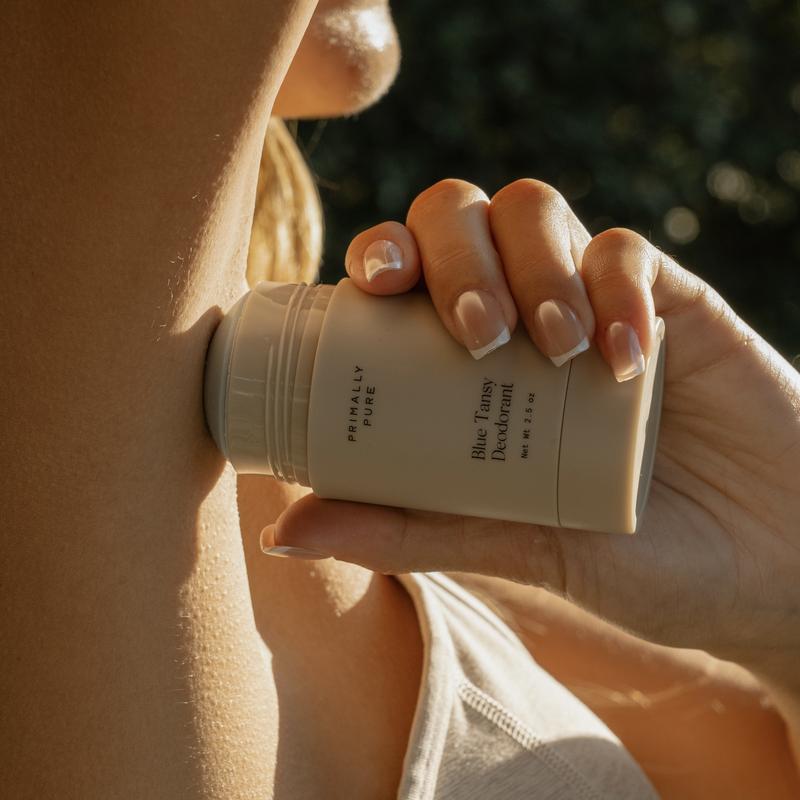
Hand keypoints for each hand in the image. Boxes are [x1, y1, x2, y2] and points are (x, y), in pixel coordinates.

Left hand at [261, 178, 799, 678]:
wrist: (766, 566)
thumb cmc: (632, 556)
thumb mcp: (513, 544)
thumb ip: (407, 529)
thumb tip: (282, 529)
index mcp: (466, 364)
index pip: (403, 271)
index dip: (378, 255)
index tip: (370, 287)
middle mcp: (520, 316)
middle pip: (459, 216)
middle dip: (454, 254)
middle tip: (476, 336)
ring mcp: (591, 300)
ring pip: (535, 209)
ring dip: (531, 264)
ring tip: (554, 348)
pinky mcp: (669, 297)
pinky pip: (629, 251)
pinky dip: (618, 288)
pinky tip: (628, 358)